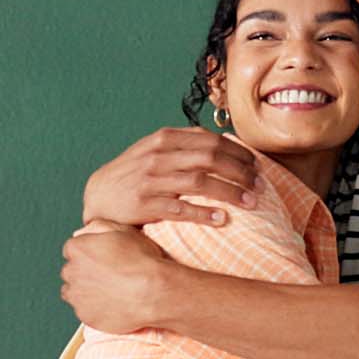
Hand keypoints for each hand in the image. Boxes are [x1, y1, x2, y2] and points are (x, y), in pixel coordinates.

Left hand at [60, 222, 175, 334]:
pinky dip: (92, 308)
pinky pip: (83, 310)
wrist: (154, 293)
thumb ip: (98, 227)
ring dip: (84, 290)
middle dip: (84, 272)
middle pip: (71, 271)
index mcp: (77, 248)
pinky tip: (111, 304)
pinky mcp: (85, 315)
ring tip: (108, 291)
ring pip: (73, 292)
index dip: (88, 253)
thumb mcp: (123, 231)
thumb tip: (82, 233)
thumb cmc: (141, 260)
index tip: (102, 259)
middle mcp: (71, 272)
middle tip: (107, 275)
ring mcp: (77, 296)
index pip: (72, 249)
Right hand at [83, 127, 262, 227]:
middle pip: (211, 159)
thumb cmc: (134, 173)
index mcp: (164, 138)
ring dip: (231, 192)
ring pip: (201, 183)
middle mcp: (158, 156)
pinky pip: (180, 209)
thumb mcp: (155, 149)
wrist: (99, 195)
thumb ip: (184, 143)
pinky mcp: (145, 205)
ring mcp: (151, 180)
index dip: (239, 153)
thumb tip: (223, 141)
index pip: (211, 141)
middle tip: (260, 185)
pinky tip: (222, 219)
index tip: (257, 165)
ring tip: (251, 203)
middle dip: (241, 172)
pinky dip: (204, 214)